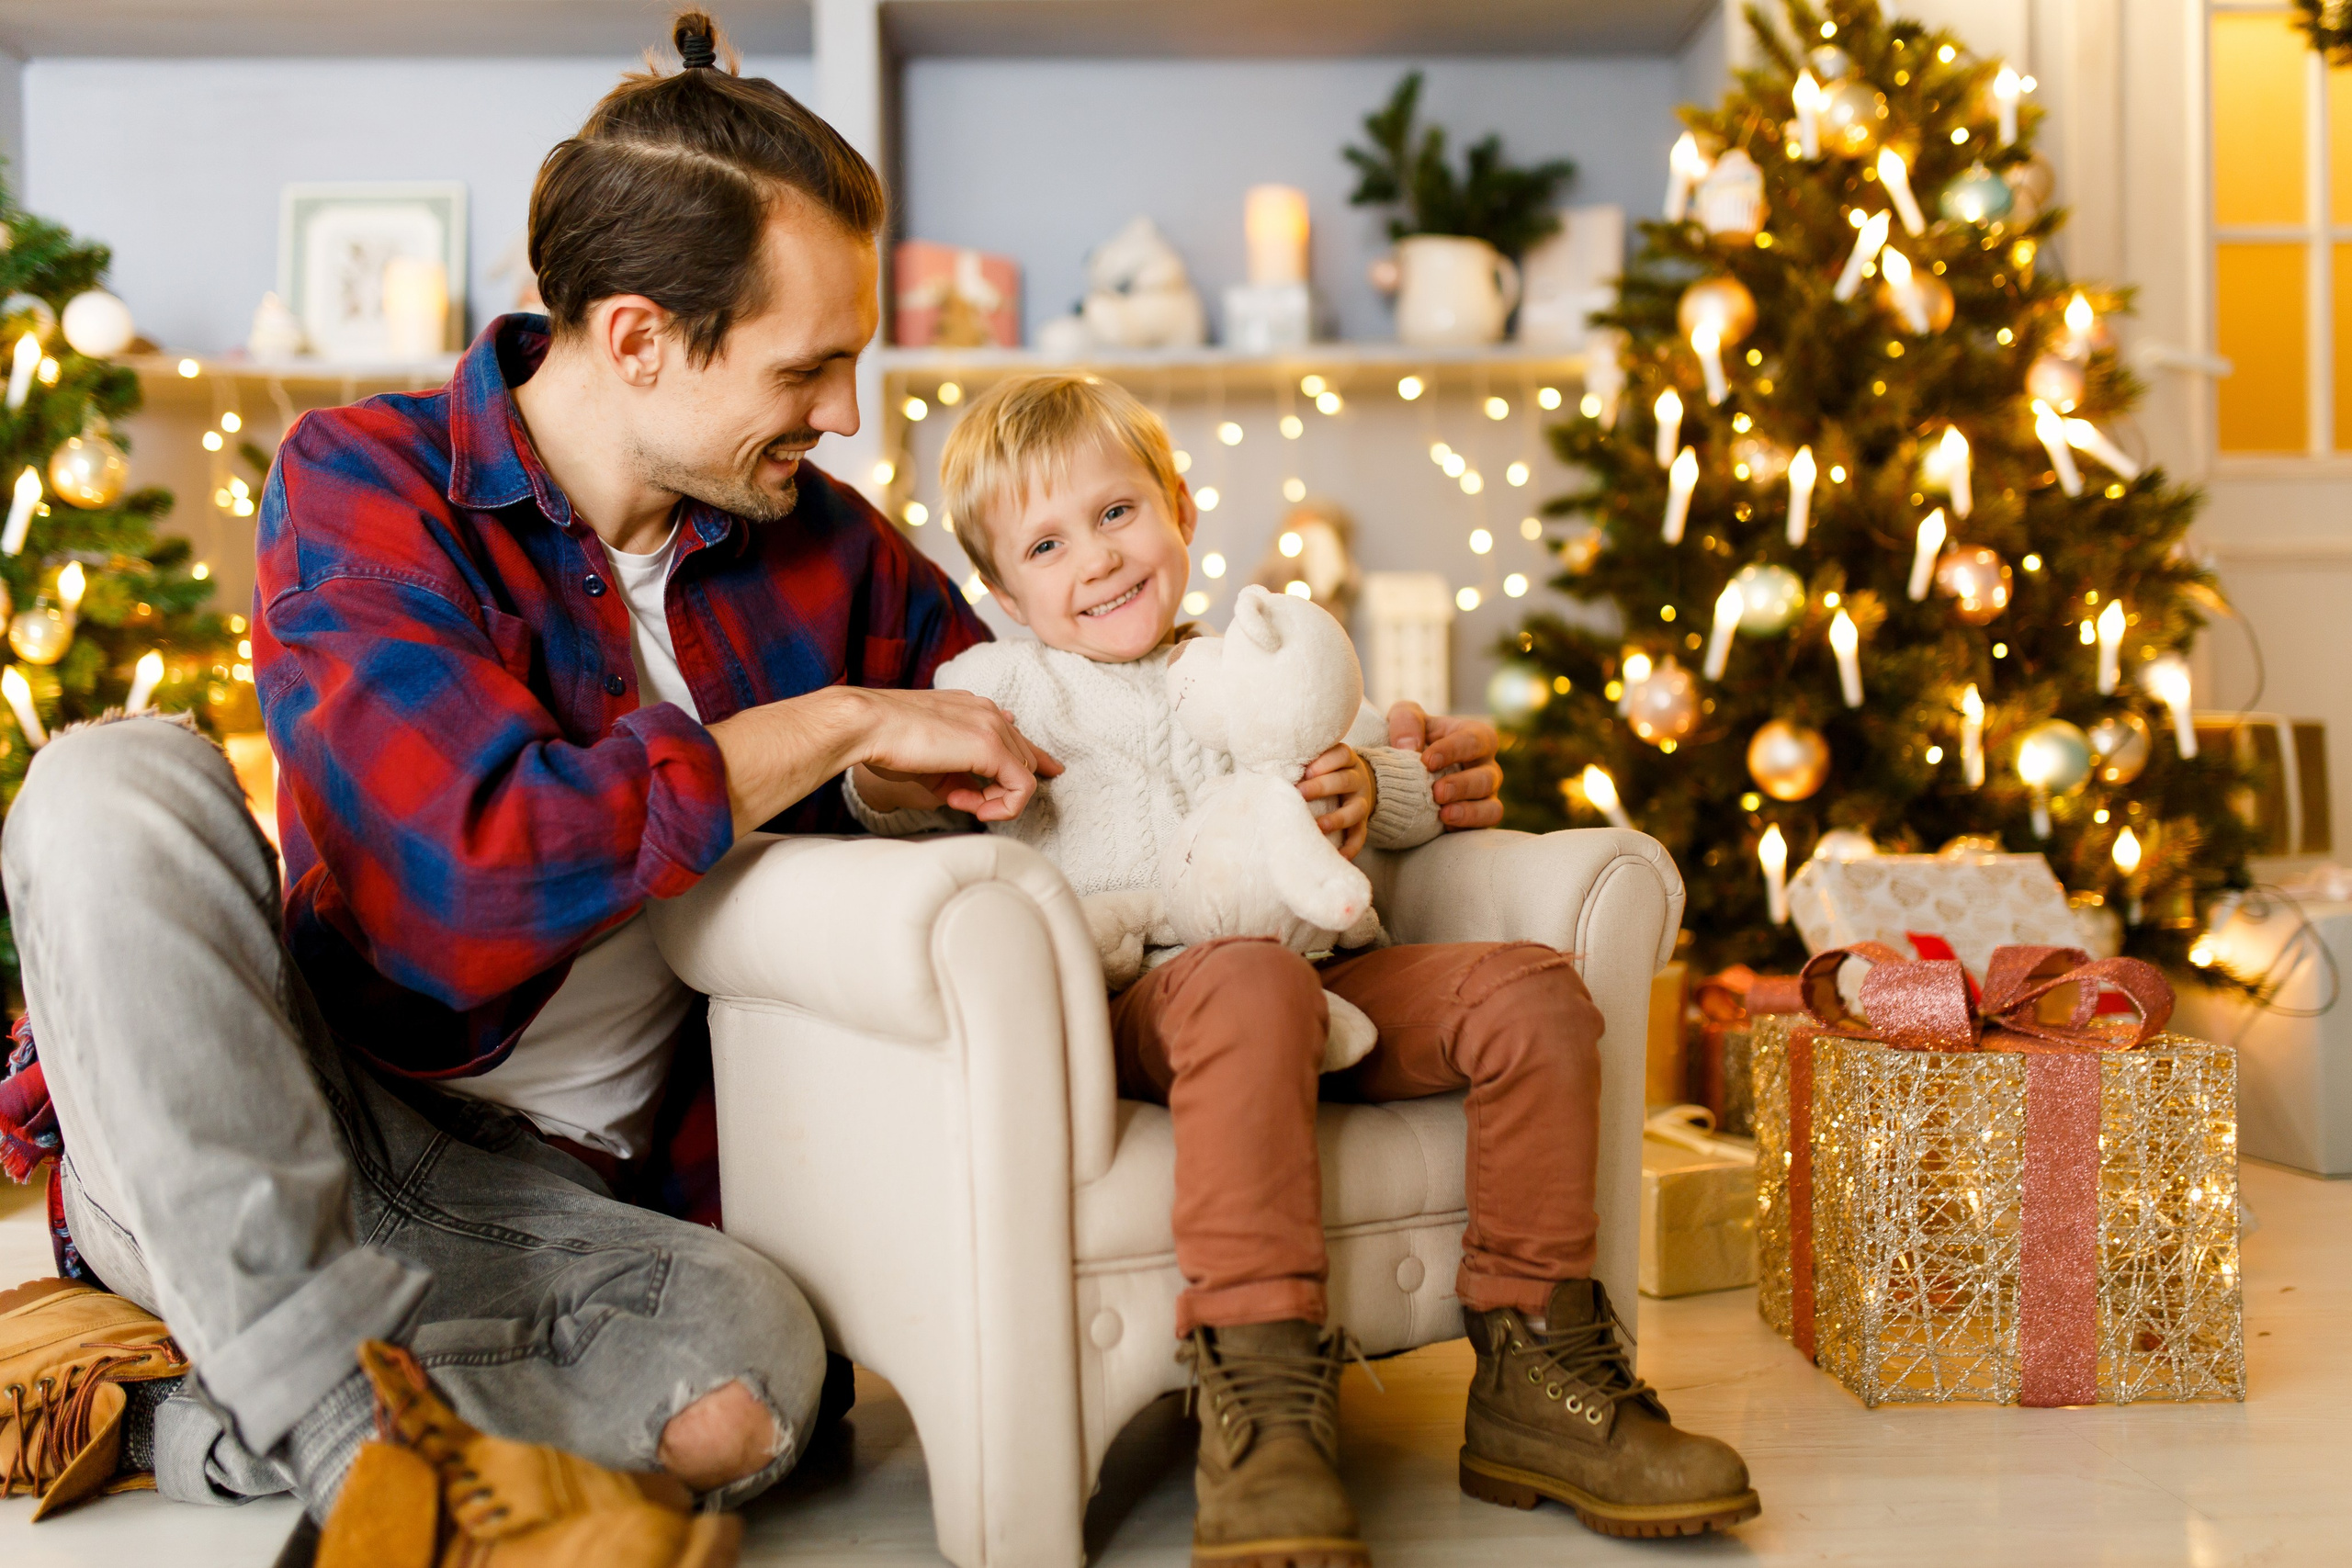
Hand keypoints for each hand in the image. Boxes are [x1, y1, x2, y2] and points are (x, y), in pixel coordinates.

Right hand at [852, 688, 1062, 821]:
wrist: (866, 725)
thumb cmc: (887, 743)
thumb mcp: (932, 763)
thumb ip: (960, 776)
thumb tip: (976, 797)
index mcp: (974, 709)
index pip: (1015, 736)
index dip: (1032, 759)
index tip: (1034, 779)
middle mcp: (988, 712)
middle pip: (1024, 758)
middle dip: (998, 789)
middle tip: (958, 800)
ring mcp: (992, 726)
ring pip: (1025, 773)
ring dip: (995, 799)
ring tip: (955, 800)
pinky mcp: (990, 746)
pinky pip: (1022, 786)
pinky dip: (1004, 806)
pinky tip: (976, 810)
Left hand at [1298, 744, 1374, 860]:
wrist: (1355, 785)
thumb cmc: (1324, 772)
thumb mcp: (1319, 761)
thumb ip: (1301, 762)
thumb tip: (1263, 766)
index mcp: (1346, 761)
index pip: (1342, 755)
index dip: (1326, 762)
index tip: (1306, 770)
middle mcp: (1357, 780)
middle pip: (1345, 781)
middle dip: (1322, 787)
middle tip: (1300, 793)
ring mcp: (1361, 802)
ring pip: (1356, 809)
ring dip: (1338, 818)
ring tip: (1319, 825)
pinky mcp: (1362, 823)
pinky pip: (1360, 836)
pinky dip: (1351, 847)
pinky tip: (1339, 856)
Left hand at [1386, 702, 1502, 830]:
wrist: (1401, 771)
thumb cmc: (1409, 737)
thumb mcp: (1404, 718)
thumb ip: (1406, 721)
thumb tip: (1408, 746)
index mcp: (1473, 736)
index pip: (1474, 740)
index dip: (1453, 750)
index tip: (1427, 761)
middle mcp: (1485, 766)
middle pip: (1487, 777)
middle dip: (1462, 786)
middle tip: (1437, 792)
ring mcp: (1485, 795)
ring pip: (1491, 807)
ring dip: (1469, 812)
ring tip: (1444, 815)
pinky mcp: (1477, 819)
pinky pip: (1483, 826)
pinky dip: (1466, 827)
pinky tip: (1444, 827)